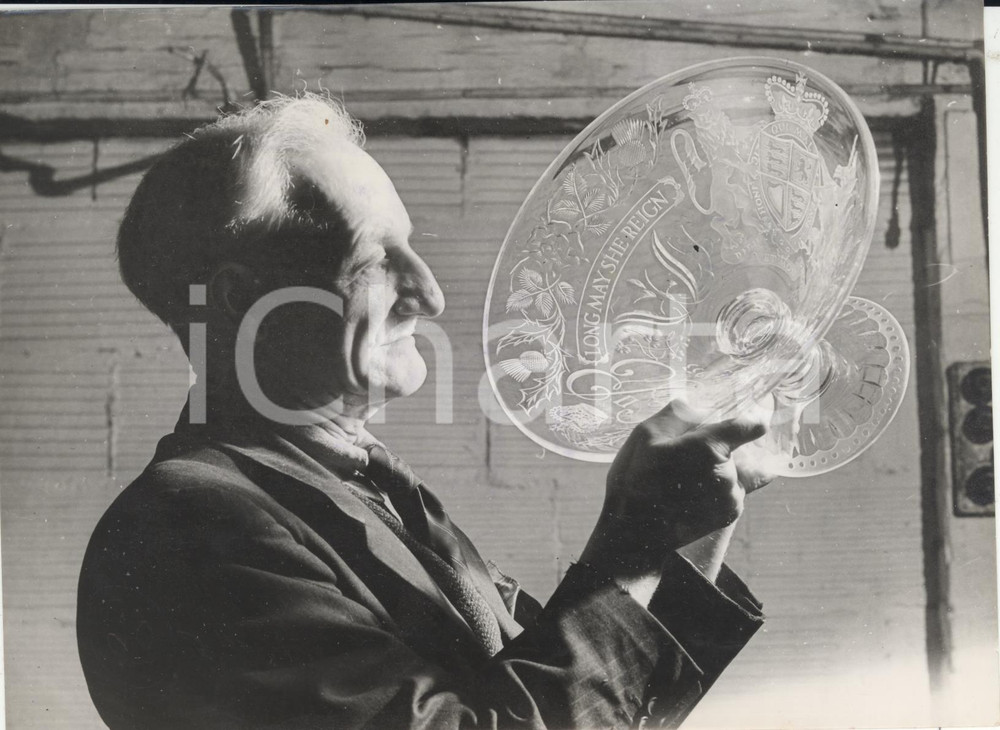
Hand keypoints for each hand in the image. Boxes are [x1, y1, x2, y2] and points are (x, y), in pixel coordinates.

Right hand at [580, 400, 770, 588]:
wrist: (633, 532)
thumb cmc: (635, 480)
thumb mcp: (645, 434)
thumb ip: (679, 414)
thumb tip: (701, 409)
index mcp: (710, 448)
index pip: (750, 425)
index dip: (751, 418)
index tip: (752, 415)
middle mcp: (728, 473)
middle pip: (739, 447)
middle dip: (722, 446)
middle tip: (689, 454)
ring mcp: (731, 497)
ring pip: (738, 470)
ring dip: (722, 468)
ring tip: (686, 476)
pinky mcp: (729, 515)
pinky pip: (734, 490)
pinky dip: (719, 486)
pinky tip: (690, 491)